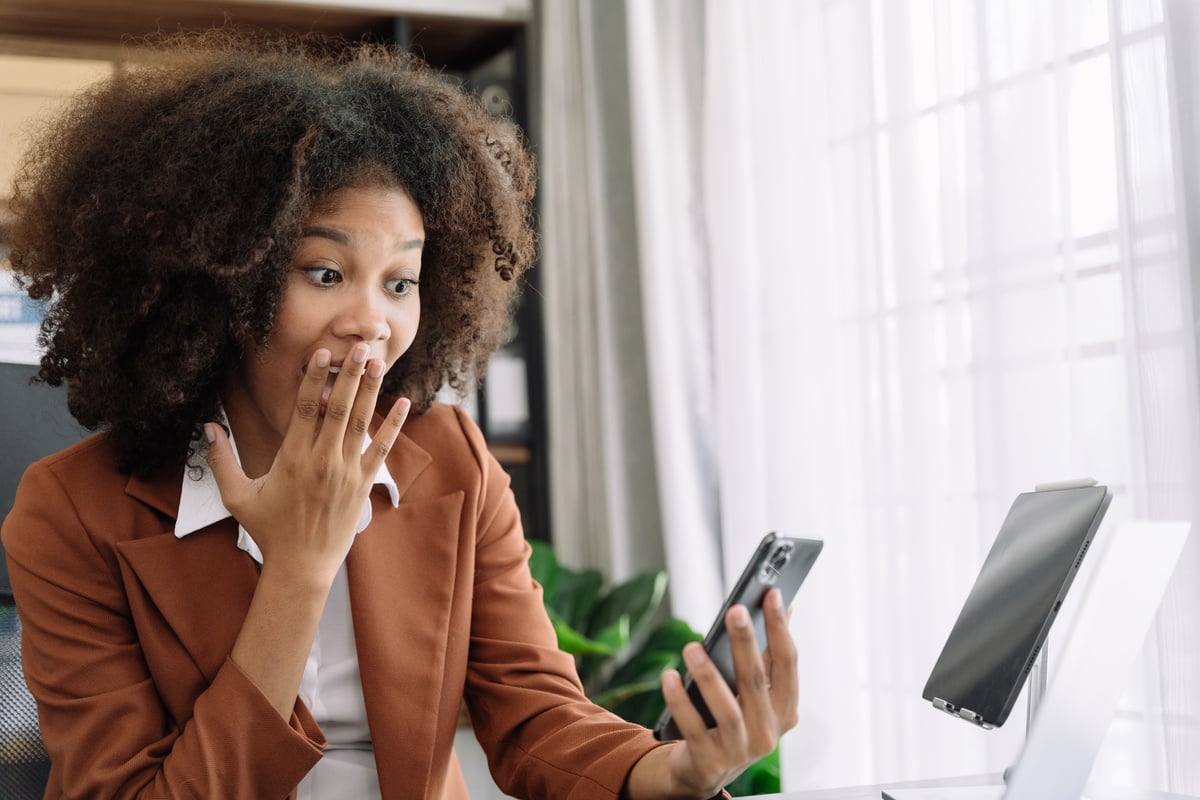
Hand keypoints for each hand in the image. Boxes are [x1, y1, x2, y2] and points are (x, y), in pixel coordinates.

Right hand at [205, 343, 410, 585]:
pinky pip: (381, 449)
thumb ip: (221, 461)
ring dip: (371, 391)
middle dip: (350, 375)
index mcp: (292, 459)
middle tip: (361, 346)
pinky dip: (393, 425)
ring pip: (362, 423)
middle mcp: (322, 461)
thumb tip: (206, 428)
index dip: (312, 379)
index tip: (320, 354)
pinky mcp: (363, 484)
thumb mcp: (237, 497)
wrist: (301, 566)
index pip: (303, 409)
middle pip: (338, 408)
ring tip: (379, 363)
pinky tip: (402, 403)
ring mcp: (346, 472)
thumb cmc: (268, 530)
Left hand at [626, 588, 798, 798]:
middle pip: (755, 681)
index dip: (780, 628)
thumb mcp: (758, 693)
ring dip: (708, 675)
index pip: (787, 663)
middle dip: (745, 643)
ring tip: (691, 647)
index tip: (772, 595)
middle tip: (735, 610)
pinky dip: (680, 702)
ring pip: (726, 708)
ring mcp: (740, 749)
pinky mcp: (709, 760)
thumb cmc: (735, 720)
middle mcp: (768, 731)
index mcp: (785, 709)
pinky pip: (693, 727)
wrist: (706, 770)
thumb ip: (770, 654)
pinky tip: (669, 676)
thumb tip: (786, 607)